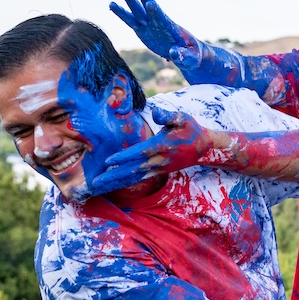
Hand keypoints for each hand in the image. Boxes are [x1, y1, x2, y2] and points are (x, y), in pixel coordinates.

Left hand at [92, 106, 211, 194]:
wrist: (204, 148)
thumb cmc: (191, 130)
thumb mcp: (183, 118)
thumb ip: (168, 115)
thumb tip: (154, 112)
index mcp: (163, 145)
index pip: (141, 152)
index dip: (124, 157)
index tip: (108, 161)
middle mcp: (160, 160)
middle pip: (134, 169)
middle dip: (113, 176)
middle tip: (95, 183)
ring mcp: (160, 168)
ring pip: (135, 177)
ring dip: (116, 182)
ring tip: (98, 187)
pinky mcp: (159, 172)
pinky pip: (140, 178)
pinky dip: (125, 182)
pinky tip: (113, 186)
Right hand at [110, 0, 201, 68]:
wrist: (186, 55)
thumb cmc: (192, 57)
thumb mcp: (190, 59)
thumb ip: (183, 56)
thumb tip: (173, 52)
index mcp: (171, 30)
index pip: (162, 19)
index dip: (156, 12)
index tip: (150, 3)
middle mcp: (158, 25)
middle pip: (149, 11)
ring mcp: (149, 27)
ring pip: (138, 12)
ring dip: (130, 1)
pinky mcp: (142, 31)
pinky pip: (131, 22)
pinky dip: (122, 14)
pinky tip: (112, 4)